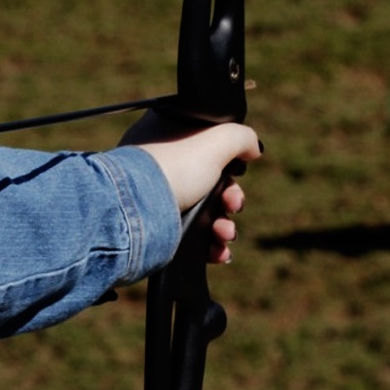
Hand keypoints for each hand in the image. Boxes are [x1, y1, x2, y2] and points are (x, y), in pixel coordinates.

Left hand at [124, 111, 260, 264]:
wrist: (136, 215)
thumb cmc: (172, 168)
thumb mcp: (215, 138)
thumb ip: (240, 137)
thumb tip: (253, 147)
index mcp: (167, 138)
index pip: (207, 147)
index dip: (229, 162)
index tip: (238, 170)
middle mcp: (161, 168)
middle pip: (212, 184)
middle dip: (231, 199)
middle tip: (232, 204)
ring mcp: (158, 201)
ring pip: (205, 215)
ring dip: (224, 226)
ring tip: (223, 233)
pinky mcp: (159, 232)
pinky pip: (193, 240)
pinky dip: (211, 246)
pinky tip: (219, 251)